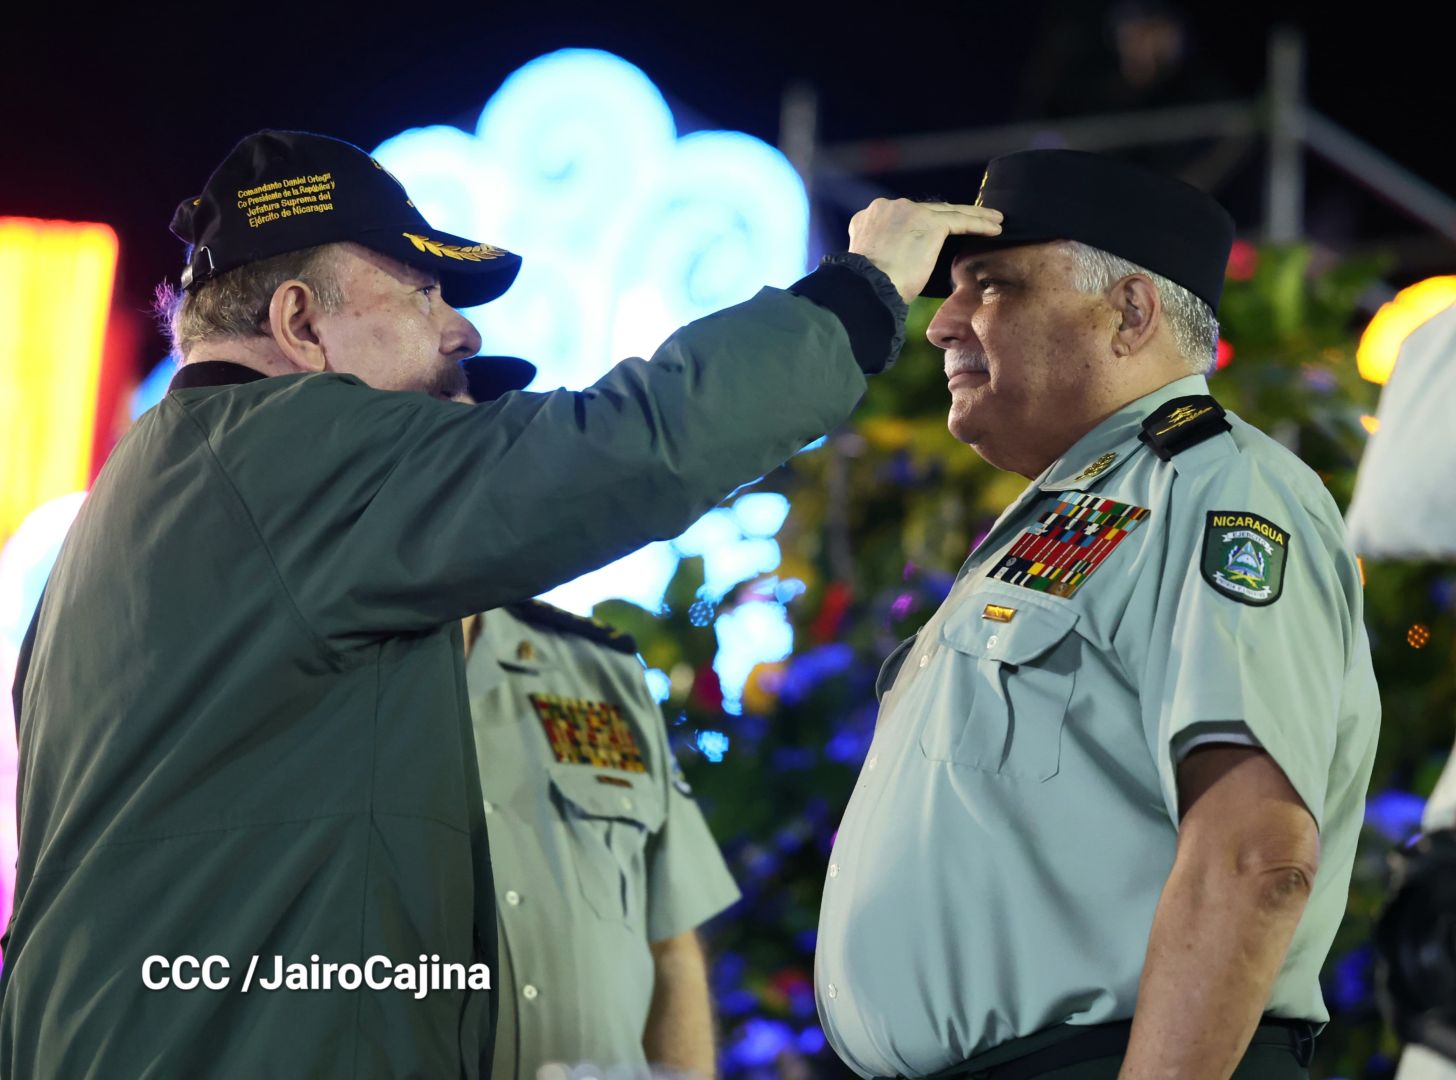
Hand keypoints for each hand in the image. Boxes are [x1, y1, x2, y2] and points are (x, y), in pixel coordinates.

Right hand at [848, 199, 1002, 301]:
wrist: (866, 288)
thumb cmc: (867, 288)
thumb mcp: (870, 263)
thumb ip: (884, 252)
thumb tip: (899, 265)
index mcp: (870, 216)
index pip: (904, 216)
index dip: (921, 222)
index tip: (935, 231)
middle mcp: (888, 207)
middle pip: (928, 209)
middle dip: (949, 215)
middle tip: (968, 220)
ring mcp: (910, 212)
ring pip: (948, 211)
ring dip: (974, 215)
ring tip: (993, 220)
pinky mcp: (930, 223)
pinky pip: (961, 220)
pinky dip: (980, 224)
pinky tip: (995, 228)